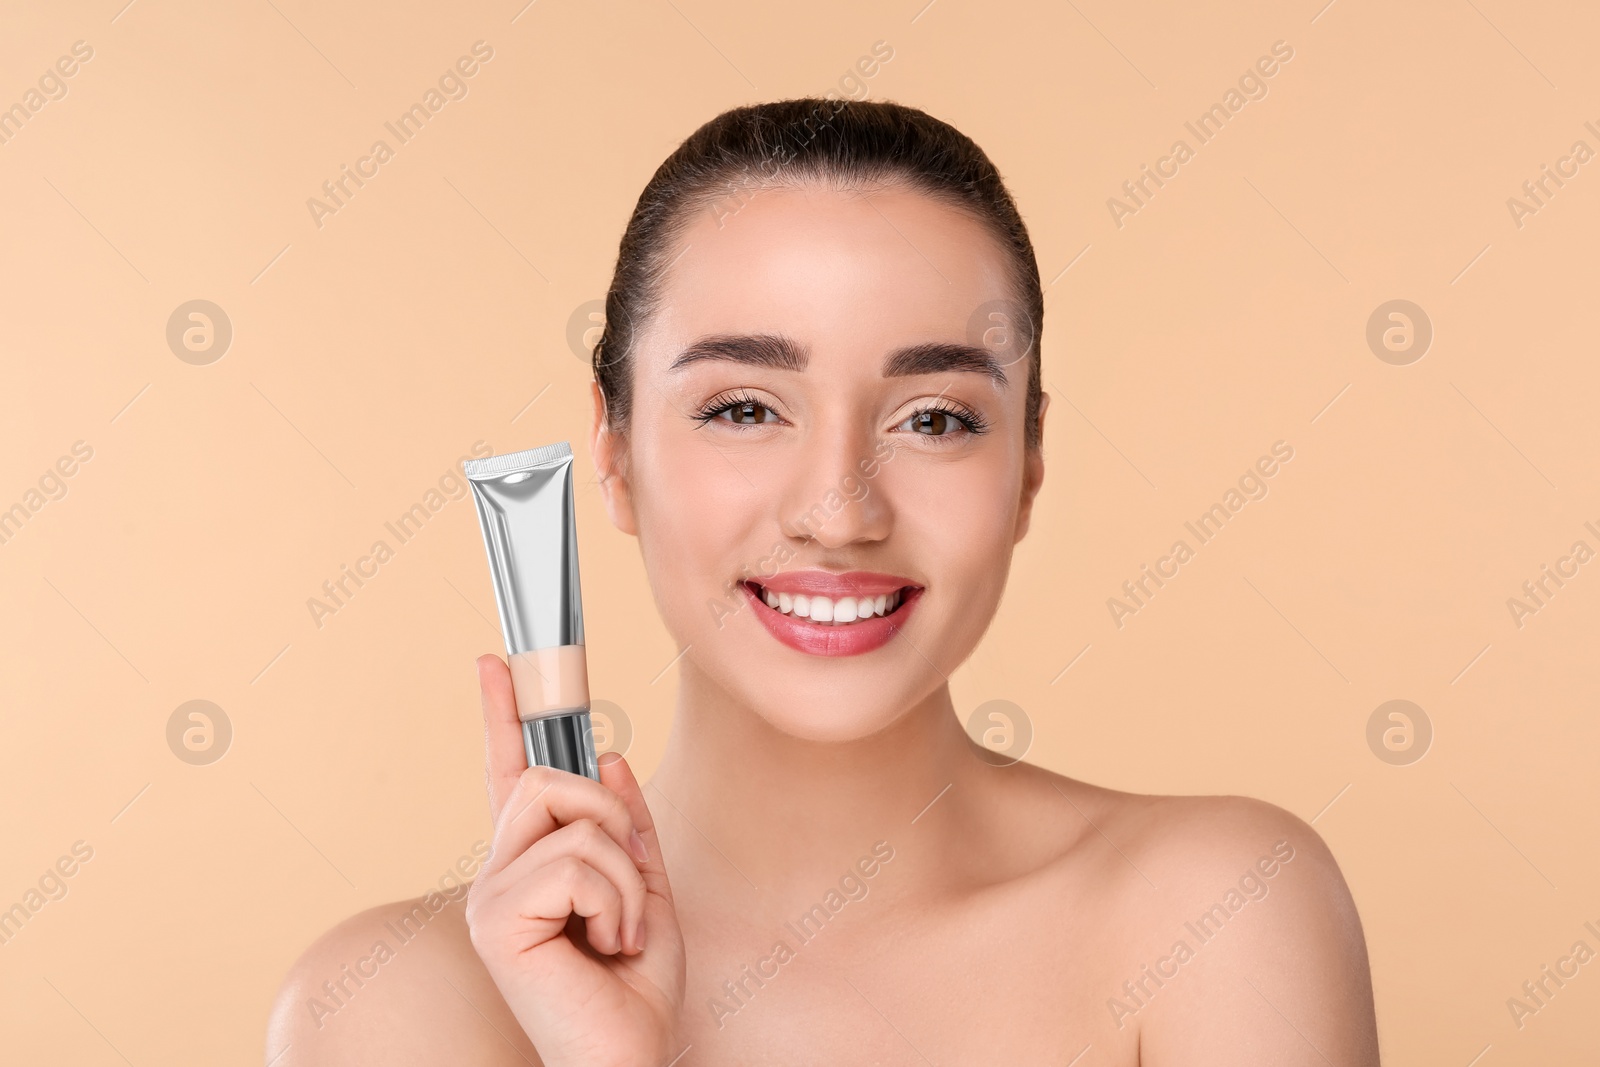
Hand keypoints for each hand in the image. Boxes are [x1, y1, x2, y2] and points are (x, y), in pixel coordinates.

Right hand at [465, 654, 685, 1066]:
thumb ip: (625, 826)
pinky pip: (576, 862)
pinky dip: (614, 901)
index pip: (508, 773)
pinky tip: (604, 945)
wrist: (630, 1052)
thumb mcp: (645, 887)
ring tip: (616, 931)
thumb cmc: (633, 988)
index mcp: (530, 862)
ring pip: (574, 818)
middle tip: (627, 886)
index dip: (500, 714)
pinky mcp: (496, 918)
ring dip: (623, 875)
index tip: (495, 662)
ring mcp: (491, 895)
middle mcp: (498, 872)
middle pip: (550, 778)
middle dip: (609, 819)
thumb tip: (612, 758)